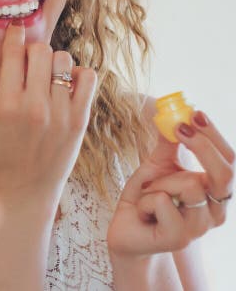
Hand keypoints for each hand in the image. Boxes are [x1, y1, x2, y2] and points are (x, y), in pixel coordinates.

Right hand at [0, 21, 96, 209]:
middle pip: (42, 51)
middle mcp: (36, 108)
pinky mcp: (79, 123)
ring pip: (65, 61)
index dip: (13, 36)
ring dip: (53, 62)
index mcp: (5, 106)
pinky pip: (88, 79)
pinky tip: (63, 85)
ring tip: (44, 75)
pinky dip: (77, 75)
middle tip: (26, 60)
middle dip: (32, 50)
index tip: (13, 31)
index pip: (14, 54)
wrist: (19, 197)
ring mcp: (61, 115)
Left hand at [108, 110, 233, 256]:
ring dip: (160, 182)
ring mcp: (199, 227)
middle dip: (202, 146)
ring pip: (188, 185)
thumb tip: (174, 113)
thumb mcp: (157, 165)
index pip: (229, 161)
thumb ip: (169, 143)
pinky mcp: (179, 238)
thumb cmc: (146, 198)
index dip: (214, 136)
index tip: (195, 114)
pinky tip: (143, 211)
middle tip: (179, 128)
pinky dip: (146, 199)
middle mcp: (215, 210)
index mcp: (215, 191)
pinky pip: (164, 202)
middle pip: (226, 174)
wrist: (126, 230)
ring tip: (149, 193)